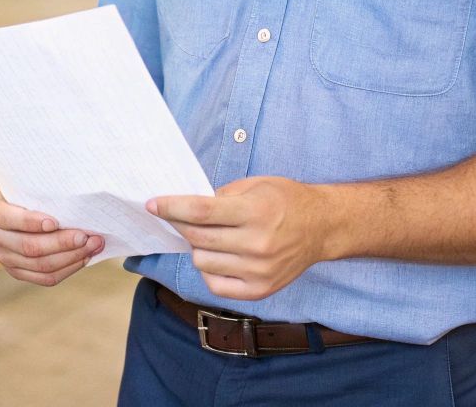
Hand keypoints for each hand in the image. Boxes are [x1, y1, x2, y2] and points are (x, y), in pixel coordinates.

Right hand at [0, 178, 104, 286]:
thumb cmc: (29, 179)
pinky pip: (44, 278)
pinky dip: (67, 269)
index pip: (5, 217)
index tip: (55, 222)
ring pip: (38, 265)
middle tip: (88, 236)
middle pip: (27, 246)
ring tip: (93, 245)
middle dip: (62, 243)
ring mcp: (2, 254)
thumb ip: (41, 180)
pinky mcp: (16, 269)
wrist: (21, 195)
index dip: (30, 222)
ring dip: (70, 258)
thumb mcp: (27, 173)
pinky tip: (84, 257)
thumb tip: (75, 183)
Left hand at [147, 176, 332, 299]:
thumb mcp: (255, 185)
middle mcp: (257, 244)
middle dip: (179, 224)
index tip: (152, 204)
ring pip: (202, 261)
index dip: (171, 208)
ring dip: (197, 247)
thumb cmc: (286, 201)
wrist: (322, 227)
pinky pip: (215, 284)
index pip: (201, 212)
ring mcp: (259, 271)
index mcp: (256, 212)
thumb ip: (220, 196)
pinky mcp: (260, 290)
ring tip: (208, 236)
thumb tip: (183, 207)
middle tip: (175, 216)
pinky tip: (217, 256)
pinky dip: (209, 270)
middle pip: (198, 237)